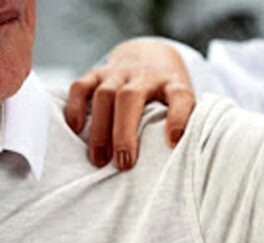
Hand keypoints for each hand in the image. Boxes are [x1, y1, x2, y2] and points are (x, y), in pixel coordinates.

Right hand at [65, 39, 195, 170]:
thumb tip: (180, 156)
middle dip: (124, 133)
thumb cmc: (168, 92)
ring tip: (99, 160)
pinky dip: (75, 108)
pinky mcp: (97, 72)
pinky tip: (76, 130)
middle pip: (130, 97)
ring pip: (104, 94)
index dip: (178, 119)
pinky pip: (81, 86)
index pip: (180, 97)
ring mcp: (119, 72)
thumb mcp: (184, 103)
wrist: (151, 55)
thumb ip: (186, 123)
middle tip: (123, 164)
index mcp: (173, 84)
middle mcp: (145, 75)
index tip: (173, 143)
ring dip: (100, 129)